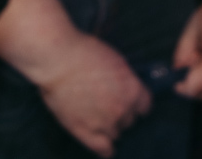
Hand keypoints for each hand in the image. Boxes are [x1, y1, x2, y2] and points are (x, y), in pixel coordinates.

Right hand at [24, 30, 152, 156]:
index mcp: (132, 89)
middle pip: (129, 120)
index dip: (136, 103)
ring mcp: (105, 123)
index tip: (129, 102)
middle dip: (121, 113)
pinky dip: (105, 150)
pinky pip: (103, 149)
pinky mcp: (85, 132)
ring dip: (109, 127)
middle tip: (106, 104)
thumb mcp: (115, 60)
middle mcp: (123, 109)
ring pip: (116, 133)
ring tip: (97, 116)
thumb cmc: (83, 52)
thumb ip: (125, 79)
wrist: (58, 59)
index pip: (144, 106)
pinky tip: (104, 147)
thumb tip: (127, 88)